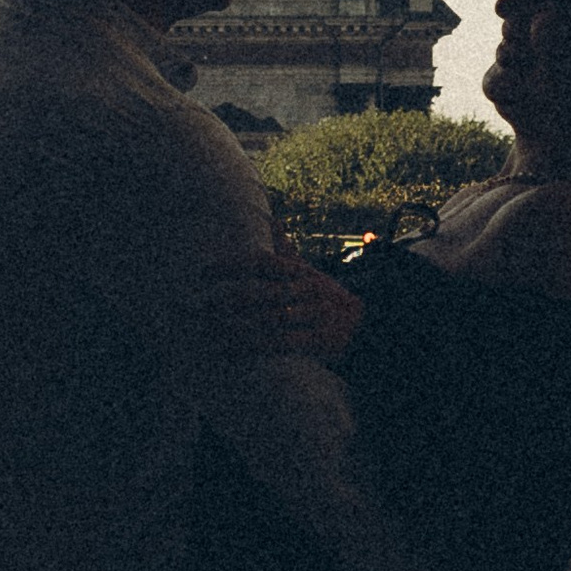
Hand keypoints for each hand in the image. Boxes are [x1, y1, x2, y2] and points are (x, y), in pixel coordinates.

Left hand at [200, 243, 365, 365]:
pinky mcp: (316, 341)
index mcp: (301, 272)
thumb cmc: (328, 299)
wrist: (369, 327)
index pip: (263, 263)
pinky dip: (251, 347)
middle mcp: (307, 290)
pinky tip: (229, 350)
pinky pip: (278, 344)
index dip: (233, 266)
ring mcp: (313, 316)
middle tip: (201, 304)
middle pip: (262, 292)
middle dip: (229, 299)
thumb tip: (272, 220)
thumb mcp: (309, 273)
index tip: (205, 272)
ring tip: (208, 328)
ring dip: (236, 325)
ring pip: (267, 319)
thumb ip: (287, 251)